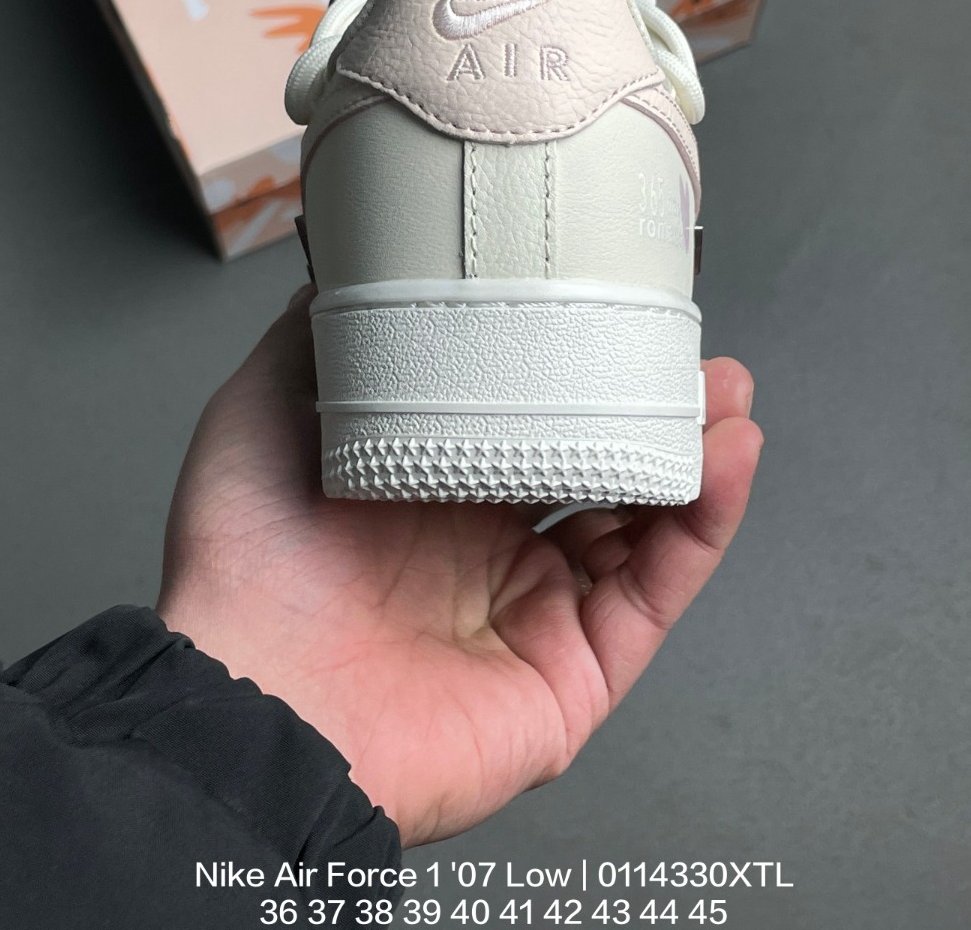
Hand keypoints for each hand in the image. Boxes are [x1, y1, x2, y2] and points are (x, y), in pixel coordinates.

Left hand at [158, 288, 761, 846]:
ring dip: (695, 457)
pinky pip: (655, 593)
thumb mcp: (259, 414)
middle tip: (690, 353)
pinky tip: (728, 459)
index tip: (614, 311)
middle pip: (597, 470)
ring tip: (726, 394)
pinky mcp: (572, 676)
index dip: (573, 369)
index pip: (525, 421)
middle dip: (651, 410)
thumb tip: (343, 271)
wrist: (245, 700)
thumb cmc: (242, 565)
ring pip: (642, 526)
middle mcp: (486, 552)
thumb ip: (311, 342)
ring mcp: (534, 615)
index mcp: (426, 494)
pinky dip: (705, 525)